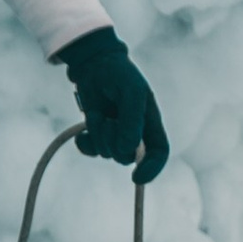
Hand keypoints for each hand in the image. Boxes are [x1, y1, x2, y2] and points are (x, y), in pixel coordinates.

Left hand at [55, 27, 168, 185]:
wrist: (93, 64)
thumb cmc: (118, 73)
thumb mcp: (130, 91)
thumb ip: (131, 120)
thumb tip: (127, 149)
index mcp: (150, 122)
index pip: (159, 152)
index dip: (152, 169)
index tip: (136, 178)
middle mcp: (135, 132)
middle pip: (127, 156)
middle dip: (114, 143)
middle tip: (107, 121)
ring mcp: (115, 134)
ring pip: (107, 154)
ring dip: (99, 136)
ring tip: (99, 114)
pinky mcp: (97, 134)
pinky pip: (91, 151)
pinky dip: (85, 143)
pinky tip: (84, 130)